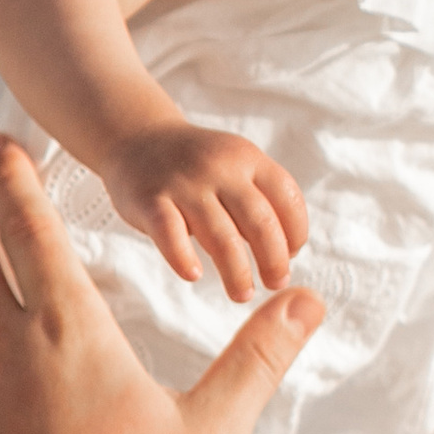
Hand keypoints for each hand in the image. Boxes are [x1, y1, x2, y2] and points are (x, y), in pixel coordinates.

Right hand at [102, 121, 309, 301]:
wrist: (137, 138)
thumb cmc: (196, 168)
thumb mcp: (234, 167)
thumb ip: (260, 201)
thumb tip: (285, 255)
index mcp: (247, 158)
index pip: (287, 198)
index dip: (296, 233)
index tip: (291, 256)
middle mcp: (219, 167)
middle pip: (260, 222)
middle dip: (274, 261)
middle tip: (275, 283)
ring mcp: (184, 184)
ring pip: (221, 238)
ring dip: (237, 273)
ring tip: (241, 294)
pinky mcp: (150, 201)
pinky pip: (170, 234)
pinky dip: (183, 258)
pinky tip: (193, 275)